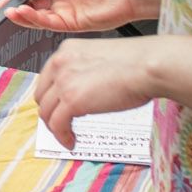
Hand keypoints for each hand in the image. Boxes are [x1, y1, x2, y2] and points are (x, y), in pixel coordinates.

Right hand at [0, 0, 159, 32]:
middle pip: (31, 3)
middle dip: (14, 4)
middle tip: (1, 5)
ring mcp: (63, 11)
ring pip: (36, 16)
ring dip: (20, 14)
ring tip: (8, 10)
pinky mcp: (69, 24)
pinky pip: (46, 23)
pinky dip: (33, 19)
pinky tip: (23, 12)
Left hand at [31, 37, 156, 148]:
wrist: (148, 65)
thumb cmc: (137, 62)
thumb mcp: (101, 59)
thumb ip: (87, 71)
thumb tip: (86, 91)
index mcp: (67, 50)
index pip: (47, 78)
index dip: (52, 97)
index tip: (58, 108)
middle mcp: (61, 63)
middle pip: (42, 95)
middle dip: (51, 112)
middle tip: (62, 124)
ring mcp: (64, 81)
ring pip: (46, 112)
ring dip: (56, 128)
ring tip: (68, 136)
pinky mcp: (72, 100)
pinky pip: (57, 125)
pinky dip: (61, 137)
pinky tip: (71, 141)